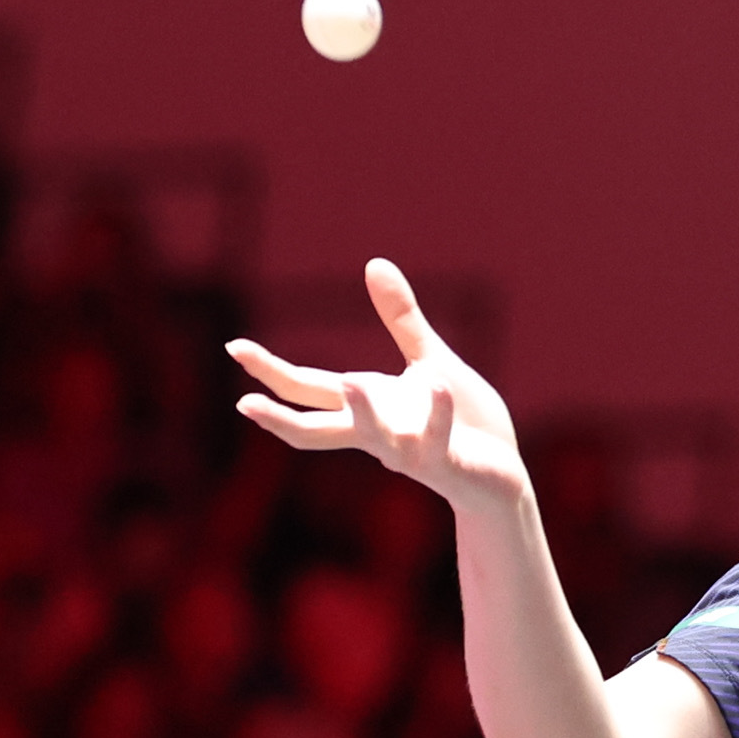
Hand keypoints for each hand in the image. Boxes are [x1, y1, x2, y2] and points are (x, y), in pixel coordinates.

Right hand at [226, 258, 522, 511]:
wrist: (504, 475)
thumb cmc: (466, 423)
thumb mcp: (429, 362)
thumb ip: (400, 320)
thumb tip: (374, 262)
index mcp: (369, 406)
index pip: (309, 388)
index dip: (270, 370)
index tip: (234, 347)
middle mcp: (379, 433)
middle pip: (317, 428)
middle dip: (280, 416)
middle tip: (243, 403)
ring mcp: (411, 451)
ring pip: (377, 438)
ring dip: (364, 411)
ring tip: (347, 381)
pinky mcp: (447, 464)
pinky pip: (437, 440)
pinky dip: (438, 413)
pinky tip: (440, 385)